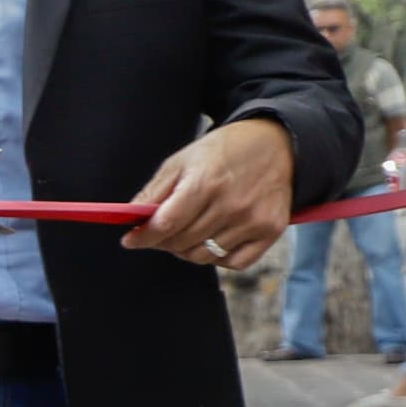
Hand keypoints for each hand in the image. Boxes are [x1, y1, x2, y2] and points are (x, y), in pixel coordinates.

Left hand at [124, 116, 292, 269]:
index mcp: (206, 183)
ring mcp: (254, 220)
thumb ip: (154, 192)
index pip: (166, 224)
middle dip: (162, 241)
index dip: (143, 237)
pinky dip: (217, 257)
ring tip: (185, 233)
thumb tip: (130, 219)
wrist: (275, 144)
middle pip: (182, 242)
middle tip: (159, 233)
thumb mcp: (181, 161)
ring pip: (204, 256)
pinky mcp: (271, 231)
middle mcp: (232, 204)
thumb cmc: (221, 152)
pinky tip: (212, 239)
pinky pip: (234, 262)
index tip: (130, 241)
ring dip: (187, 250)